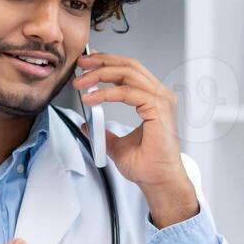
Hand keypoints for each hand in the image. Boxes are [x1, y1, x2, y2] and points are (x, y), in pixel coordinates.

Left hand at [72, 52, 200, 228]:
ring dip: (100, 75)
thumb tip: (88, 125)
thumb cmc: (147, 166)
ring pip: (128, 74)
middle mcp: (160, 96)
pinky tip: (91, 98)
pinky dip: (106, 93)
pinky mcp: (158, 108)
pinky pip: (128, 92)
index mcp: (154, 100)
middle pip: (129, 66)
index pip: (130, 71)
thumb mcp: (117, 145)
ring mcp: (161, 100)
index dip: (108, 63)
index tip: (87, 65)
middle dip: (102, 62)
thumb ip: (104, 132)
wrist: (158, 181)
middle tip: (81, 64)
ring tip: (81, 82)